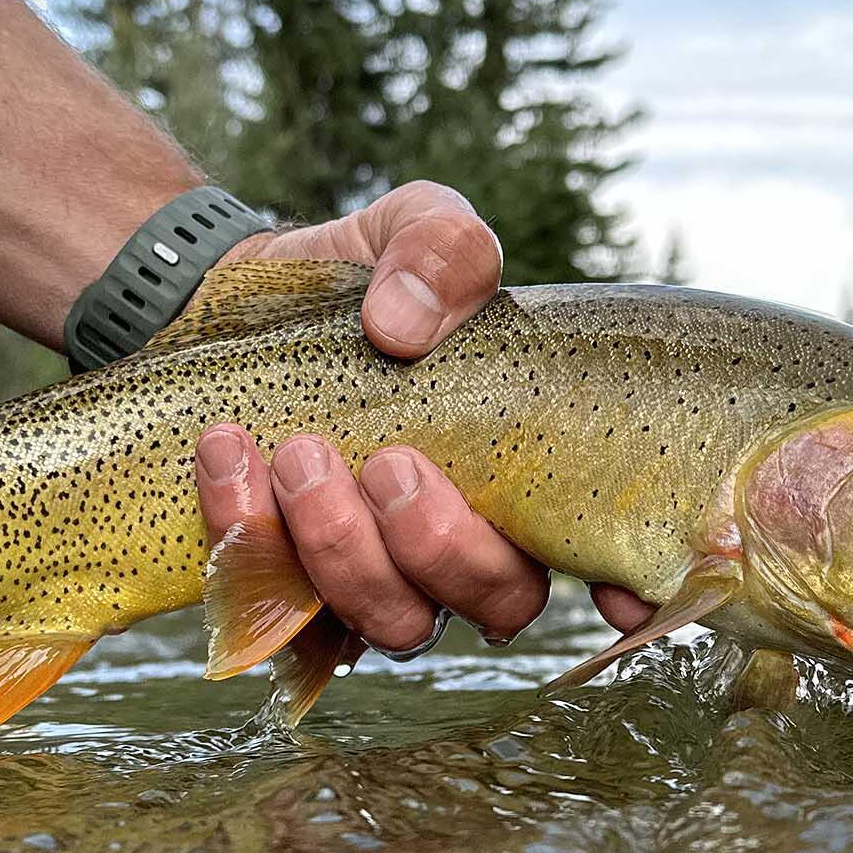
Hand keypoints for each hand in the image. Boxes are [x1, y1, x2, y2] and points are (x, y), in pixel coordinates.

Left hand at [198, 182, 651, 656]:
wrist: (223, 305)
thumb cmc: (354, 285)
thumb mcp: (410, 229)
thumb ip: (441, 246)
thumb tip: (407, 325)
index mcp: (529, 476)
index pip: (606, 561)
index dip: (628, 591)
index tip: (615, 588)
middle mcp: (465, 548)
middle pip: (495, 602)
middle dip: (440, 544)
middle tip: (388, 462)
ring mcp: (376, 582)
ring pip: (392, 622)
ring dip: (344, 549)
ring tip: (297, 453)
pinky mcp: (284, 590)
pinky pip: (277, 607)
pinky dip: (249, 535)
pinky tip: (226, 454)